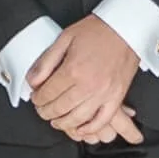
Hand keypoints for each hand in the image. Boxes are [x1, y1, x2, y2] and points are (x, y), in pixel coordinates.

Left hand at [28, 16, 139, 140]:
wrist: (126, 28)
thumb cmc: (97, 31)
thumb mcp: (64, 39)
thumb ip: (46, 62)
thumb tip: (32, 81)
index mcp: (73, 69)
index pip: (47, 93)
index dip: (37, 99)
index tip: (35, 98)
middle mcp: (89, 85)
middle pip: (60, 108)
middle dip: (46, 112)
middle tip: (42, 110)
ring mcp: (105, 93)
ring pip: (78, 118)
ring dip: (63, 123)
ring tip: (56, 120)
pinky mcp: (117, 96)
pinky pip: (103, 120)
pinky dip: (90, 128)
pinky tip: (80, 129)